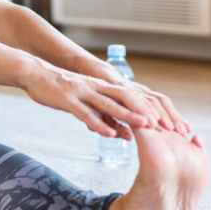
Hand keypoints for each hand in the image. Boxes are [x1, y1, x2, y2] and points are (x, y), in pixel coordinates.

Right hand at [20, 57, 190, 138]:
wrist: (36, 74)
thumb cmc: (63, 91)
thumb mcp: (89, 104)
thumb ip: (107, 118)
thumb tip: (126, 135)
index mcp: (107, 88)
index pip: (139, 98)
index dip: (157, 111)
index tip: (174, 126)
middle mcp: (99, 88)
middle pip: (131, 99)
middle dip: (150, 113)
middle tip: (169, 128)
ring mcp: (84, 92)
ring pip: (111, 104)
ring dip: (129, 115)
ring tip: (146, 126)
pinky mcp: (68, 99)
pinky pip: (86, 113)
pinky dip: (98, 123)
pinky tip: (109, 134)